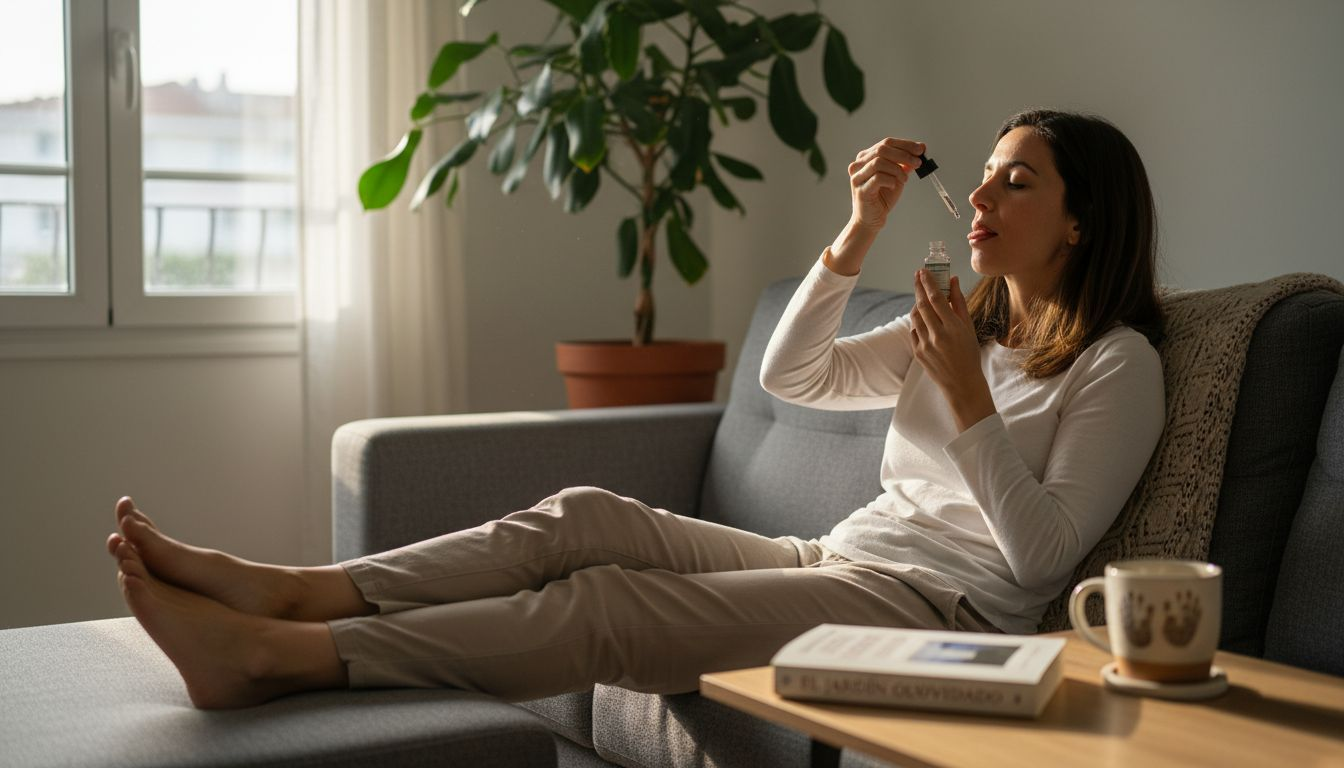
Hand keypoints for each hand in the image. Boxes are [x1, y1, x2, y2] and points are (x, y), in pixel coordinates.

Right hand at [847, 138, 924, 232]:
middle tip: (918, 163)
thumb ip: (906, 162)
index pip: (886, 143)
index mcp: (866, 157)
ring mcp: (857, 177)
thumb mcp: (897, 176)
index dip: (905, 144)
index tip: (920, 149)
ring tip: (904, 180)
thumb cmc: (882, 197)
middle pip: (882, 149)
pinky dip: (891, 180)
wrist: (871, 219)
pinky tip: (894, 186)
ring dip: (897, 170)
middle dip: (904, 155)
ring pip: (879, 162)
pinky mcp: (861, 190)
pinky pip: (878, 178)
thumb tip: (921, 147)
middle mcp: (858, 164)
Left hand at [910, 272, 996, 430]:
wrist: (962, 383)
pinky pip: (913, 331)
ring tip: (921, 296)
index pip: (936, 299)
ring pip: (915, 317)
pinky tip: (922, 317)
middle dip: (918, 287)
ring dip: (917, 303)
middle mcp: (937, 335)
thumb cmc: (969, 352)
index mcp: (953, 328)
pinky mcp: (918, 353)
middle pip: (922, 305)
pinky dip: (916, 321)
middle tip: (917, 275)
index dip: (928, 282)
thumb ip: (959, 302)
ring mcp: (925, 345)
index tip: (924, 271)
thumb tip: (952, 280)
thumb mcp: (968, 327)